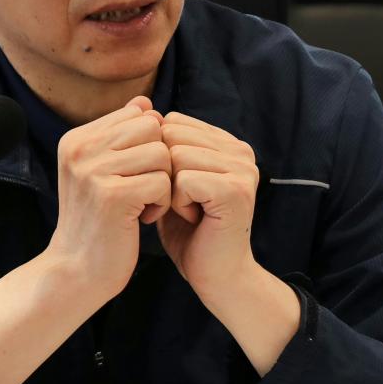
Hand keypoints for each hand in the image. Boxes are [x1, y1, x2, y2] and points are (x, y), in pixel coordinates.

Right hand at [45, 96, 171, 302]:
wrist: (76, 271)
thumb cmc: (96, 222)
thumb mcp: (101, 172)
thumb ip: (120, 136)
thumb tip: (145, 102)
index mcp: (75, 139)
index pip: (137, 114)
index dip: (148, 145)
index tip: (134, 174)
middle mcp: (79, 149)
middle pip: (152, 129)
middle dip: (159, 161)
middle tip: (144, 190)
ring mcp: (93, 171)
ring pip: (161, 154)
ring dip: (162, 183)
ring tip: (142, 205)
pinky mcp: (112, 196)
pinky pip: (163, 181)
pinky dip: (161, 203)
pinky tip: (143, 219)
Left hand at [156, 112, 260, 303]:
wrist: (215, 275)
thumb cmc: (189, 231)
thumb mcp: (171, 181)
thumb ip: (162, 148)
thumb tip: (140, 108)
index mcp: (228, 143)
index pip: (173, 123)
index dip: (161, 158)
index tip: (177, 189)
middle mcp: (241, 151)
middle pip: (172, 136)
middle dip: (164, 174)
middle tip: (183, 204)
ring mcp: (242, 169)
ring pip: (176, 156)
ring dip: (171, 190)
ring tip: (190, 211)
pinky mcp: (235, 190)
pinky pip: (183, 180)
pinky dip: (177, 204)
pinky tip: (194, 219)